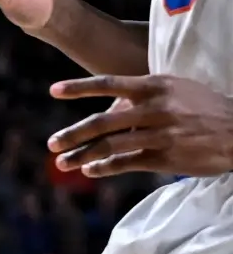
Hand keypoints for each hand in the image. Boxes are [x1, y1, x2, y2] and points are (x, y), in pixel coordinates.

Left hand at [49, 74, 232, 176]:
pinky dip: (106, 168)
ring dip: (83, 155)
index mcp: (153, 86)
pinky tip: (90, 170)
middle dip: (73, 134)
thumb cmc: (202, 105)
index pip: (108, 83)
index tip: (53, 91)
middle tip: (51, 143)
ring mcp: (160, 135)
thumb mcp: (174, 86)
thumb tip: (109, 102)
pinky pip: (129, 163)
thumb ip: (142, 92)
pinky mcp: (168, 158)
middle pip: (103, 121)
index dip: (78, 88)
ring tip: (62, 162)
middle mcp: (154, 109)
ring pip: (112, 146)